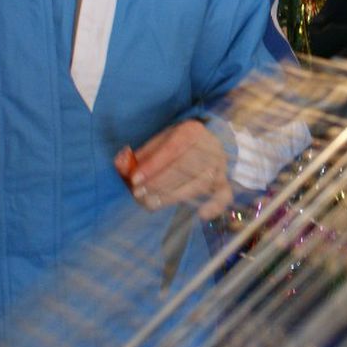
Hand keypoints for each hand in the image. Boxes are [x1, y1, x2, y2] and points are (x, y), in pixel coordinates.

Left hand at [117, 119, 232, 219]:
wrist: (203, 141)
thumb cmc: (175, 144)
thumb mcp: (159, 140)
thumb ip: (142, 154)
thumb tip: (122, 166)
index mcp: (193, 131)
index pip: (172, 149)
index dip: (153, 165)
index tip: (135, 179)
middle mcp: (210, 147)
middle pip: (185, 167)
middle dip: (159, 183)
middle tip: (139, 194)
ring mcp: (219, 166)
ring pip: (199, 183)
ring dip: (174, 195)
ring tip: (152, 203)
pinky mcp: (223, 181)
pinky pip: (224, 195)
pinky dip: (216, 206)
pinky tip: (202, 215)